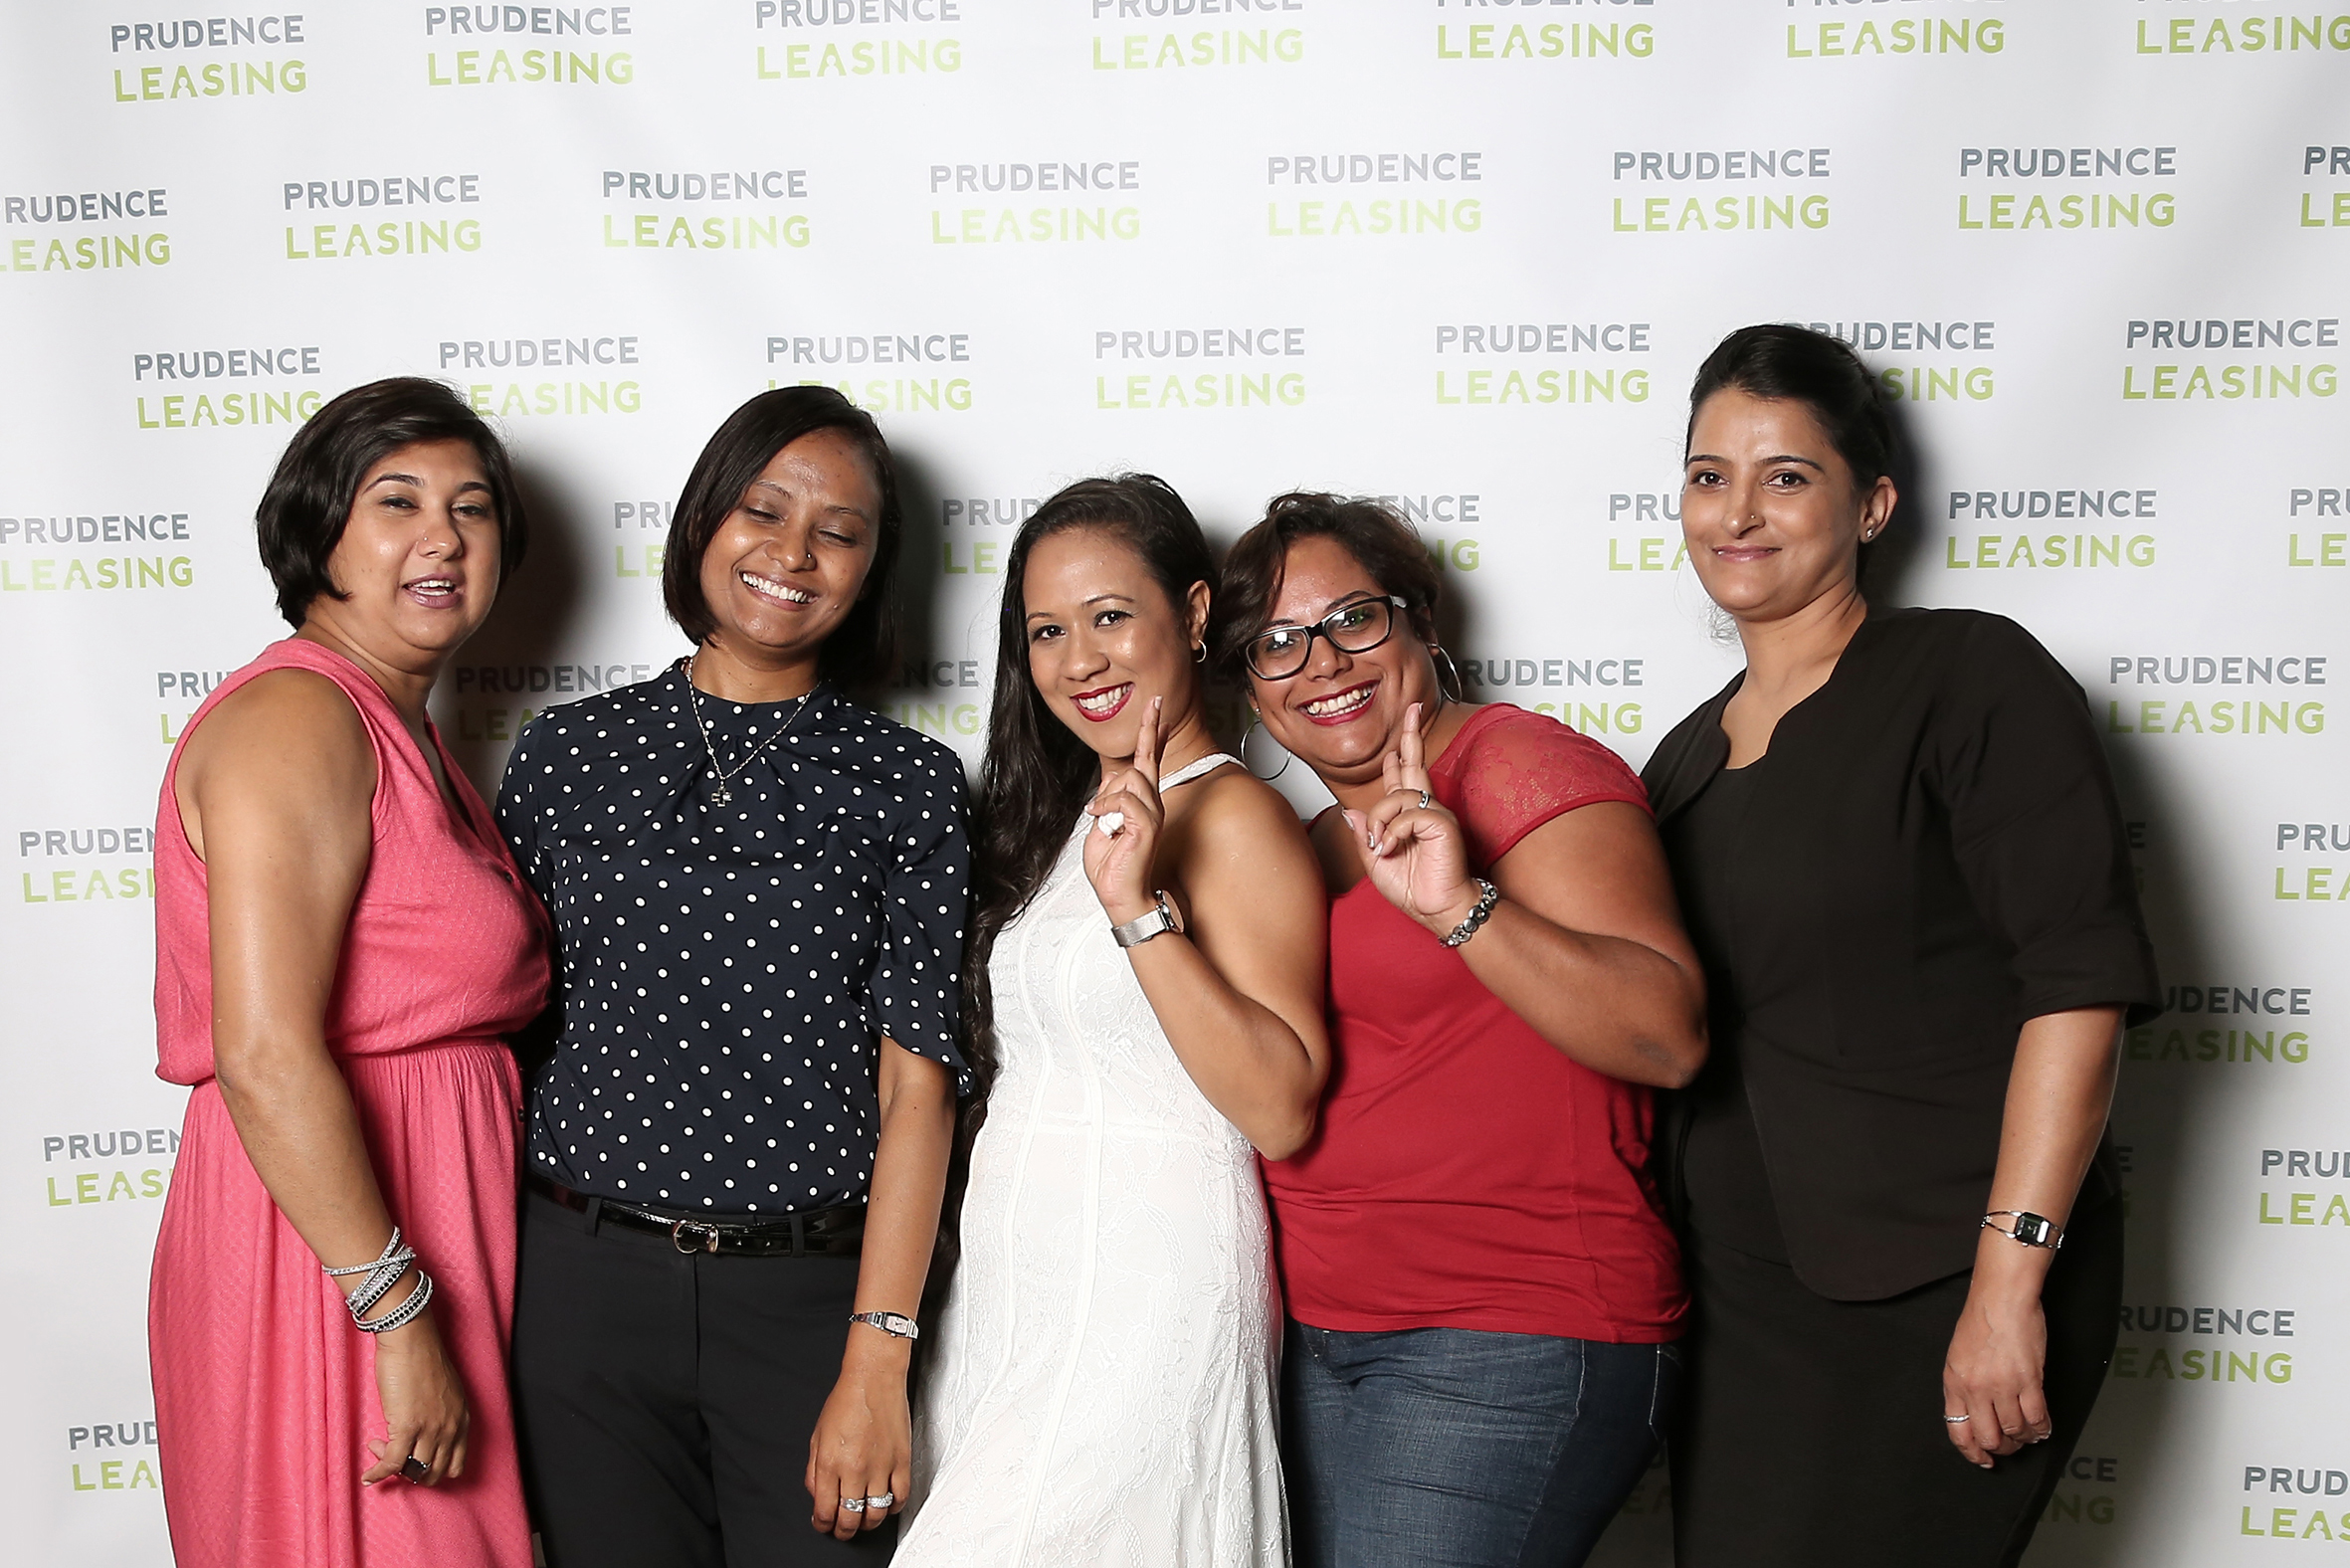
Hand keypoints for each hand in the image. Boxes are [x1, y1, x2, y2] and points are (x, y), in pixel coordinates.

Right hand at [361, 1296, 470, 1485]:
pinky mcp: (408, 1427)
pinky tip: (368, 1475)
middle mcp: (450, 1428)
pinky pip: (392, 1463)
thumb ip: (440, 1417)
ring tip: (378, 1448)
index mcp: (461, 1420)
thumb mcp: (443, 1393)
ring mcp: (431, 1429)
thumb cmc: (423, 1359)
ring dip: (391, 1467)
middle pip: (432, 1473)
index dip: (432, 1470)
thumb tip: (421, 1437)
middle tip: (394, 1457)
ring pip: (412, 1471)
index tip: (414, 1462)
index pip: (454, 1465)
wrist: (411, 1340)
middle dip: (410, 1473)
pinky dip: (378, 1473)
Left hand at [805, 1353, 911, 1539]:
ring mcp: (880, 1467)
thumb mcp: (816, 1436)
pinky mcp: (901, 1461)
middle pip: (850, 1519)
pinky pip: (900, 1498)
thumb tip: (817, 1496)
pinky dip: (892, 1508)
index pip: (825, 1511)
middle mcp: (854, 1469)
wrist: (873, 1378)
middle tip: (842, 1529)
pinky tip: (885, 1504)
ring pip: (876, 1515)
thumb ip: (812, 1471)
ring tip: (863, 1520)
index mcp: (829, 1463)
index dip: (823, 1524)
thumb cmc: (846, 1401)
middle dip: (843, 1531)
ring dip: (867, 1523)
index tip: (824, 1524)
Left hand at [1083, 696, 1166, 926]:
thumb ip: (1106, 799)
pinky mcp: (1147, 826)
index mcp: (1141, 803)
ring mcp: (1152, 814)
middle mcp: (1152, 804)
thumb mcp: (1100, 825)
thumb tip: (1109, 779)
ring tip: (1102, 818)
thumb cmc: (1112, 866)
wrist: (1120, 894)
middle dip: (1148, 731)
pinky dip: (1105, 808)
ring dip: (1107, 796)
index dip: (1152, 735)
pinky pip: (1123, 800)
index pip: (1148, 762)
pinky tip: (1100, 820)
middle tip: (1154, 706)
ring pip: (1130, 778)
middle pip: (1145, 760)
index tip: (1157, 711)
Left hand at [1343, 703, 1480, 935]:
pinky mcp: (1443, 823)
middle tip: (1412, 707)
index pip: (1404, 778)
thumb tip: (1351, 812)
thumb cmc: (1415, 890)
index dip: (1400, 756)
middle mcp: (1425, 809)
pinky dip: (1394, 832)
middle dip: (1411, 735)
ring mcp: (1436, 814)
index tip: (1397, 740)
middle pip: (1416, 764)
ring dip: (1381, 821)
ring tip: (1382, 846)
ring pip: (1397, 796)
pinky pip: (1409, 815)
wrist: (1438, 910)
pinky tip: (1394, 847)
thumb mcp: (1377, 863)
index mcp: (1410, 816)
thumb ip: (1365, 837)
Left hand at [1941, 1276, 2051, 1467]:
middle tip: (2010, 1445)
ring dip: (2024, 1438)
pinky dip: (2042, 1429)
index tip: (1983, 1459)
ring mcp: (2002, 1386)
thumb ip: (1963, 1386)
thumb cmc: (1980, 1322)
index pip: (1959, 1431)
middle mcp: (1976, 1389)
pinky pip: (2037, 1418)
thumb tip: (1974, 1413)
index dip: (1972, 1452)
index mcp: (1954, 1383)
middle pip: (1989, 1438)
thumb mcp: (1957, 1356)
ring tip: (2028, 1433)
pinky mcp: (2028, 1381)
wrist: (2001, 1299)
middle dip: (2001, 1448)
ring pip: (2014, 1431)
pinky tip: (2042, 1428)